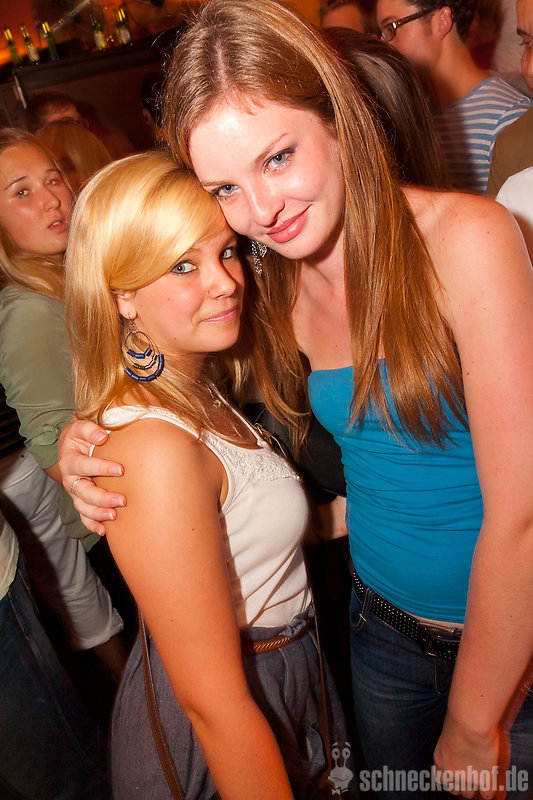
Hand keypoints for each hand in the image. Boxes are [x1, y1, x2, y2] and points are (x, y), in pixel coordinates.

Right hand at [58, 418, 125, 534]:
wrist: (72, 447)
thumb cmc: (81, 436)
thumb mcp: (80, 427)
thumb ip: (89, 429)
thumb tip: (103, 436)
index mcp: (70, 460)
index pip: (84, 465)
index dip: (101, 468)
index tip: (120, 470)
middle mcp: (70, 479)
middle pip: (83, 492)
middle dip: (102, 497)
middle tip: (122, 500)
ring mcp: (75, 492)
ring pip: (83, 507)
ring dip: (98, 514)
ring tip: (113, 516)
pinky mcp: (81, 501)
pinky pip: (83, 517)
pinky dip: (92, 525)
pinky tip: (103, 531)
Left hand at [434, 715, 508, 799]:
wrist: (472, 721)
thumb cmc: (462, 718)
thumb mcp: (450, 732)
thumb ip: (451, 745)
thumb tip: (458, 748)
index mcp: (440, 760)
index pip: (441, 779)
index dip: (451, 778)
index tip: (457, 776)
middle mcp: (450, 772)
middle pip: (455, 790)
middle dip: (462, 786)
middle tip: (471, 778)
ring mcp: (467, 778)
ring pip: (469, 794)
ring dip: (475, 788)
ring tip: (481, 778)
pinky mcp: (483, 780)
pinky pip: (487, 795)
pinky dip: (489, 790)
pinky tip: (491, 781)